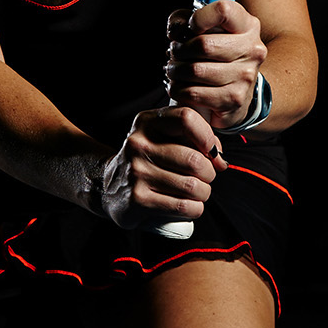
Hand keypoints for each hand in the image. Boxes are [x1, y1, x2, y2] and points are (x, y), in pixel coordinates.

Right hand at [97, 106, 227, 228]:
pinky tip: (190, 205)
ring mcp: (137, 172)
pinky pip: (183, 206)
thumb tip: (219, 158)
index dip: (208, 137)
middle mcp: (139, 144)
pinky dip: (195, 209)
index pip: (188, 118)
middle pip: (195, 160)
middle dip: (210, 173)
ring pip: (193, 186)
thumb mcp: (161, 136)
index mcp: (147, 122)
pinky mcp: (138, 199)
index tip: (212, 153)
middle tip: (206, 177)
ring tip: (198, 192)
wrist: (108, 187)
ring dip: (204, 193)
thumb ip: (191, 136)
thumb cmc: (147, 160)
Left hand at [164, 1, 266, 131]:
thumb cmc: (216, 50)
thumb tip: (175, 32)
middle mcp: (252, 49)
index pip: (223, 11)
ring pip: (196, 70)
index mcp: (247, 25)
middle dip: (179, 50)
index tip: (189, 28)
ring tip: (174, 70)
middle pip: (203, 45)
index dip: (198, 18)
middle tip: (174, 53)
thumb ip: (184, 20)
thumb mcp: (203, 27)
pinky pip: (195, 93)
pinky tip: (179, 86)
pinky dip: (179, 90)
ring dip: (175, 71)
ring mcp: (246, 76)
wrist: (239, 86)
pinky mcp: (235, 98)